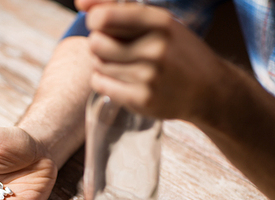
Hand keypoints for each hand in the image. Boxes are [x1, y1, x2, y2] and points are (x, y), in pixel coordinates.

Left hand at [76, 0, 228, 123]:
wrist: (209, 90)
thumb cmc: (177, 52)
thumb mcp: (159, 24)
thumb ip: (119, 10)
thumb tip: (81, 2)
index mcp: (161, 23)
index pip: (105, 16)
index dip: (95, 20)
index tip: (100, 23)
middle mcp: (156, 49)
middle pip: (96, 42)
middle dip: (99, 44)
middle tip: (113, 47)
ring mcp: (149, 76)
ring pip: (97, 64)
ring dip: (102, 63)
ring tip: (123, 64)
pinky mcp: (141, 100)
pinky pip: (100, 84)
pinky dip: (103, 80)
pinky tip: (120, 79)